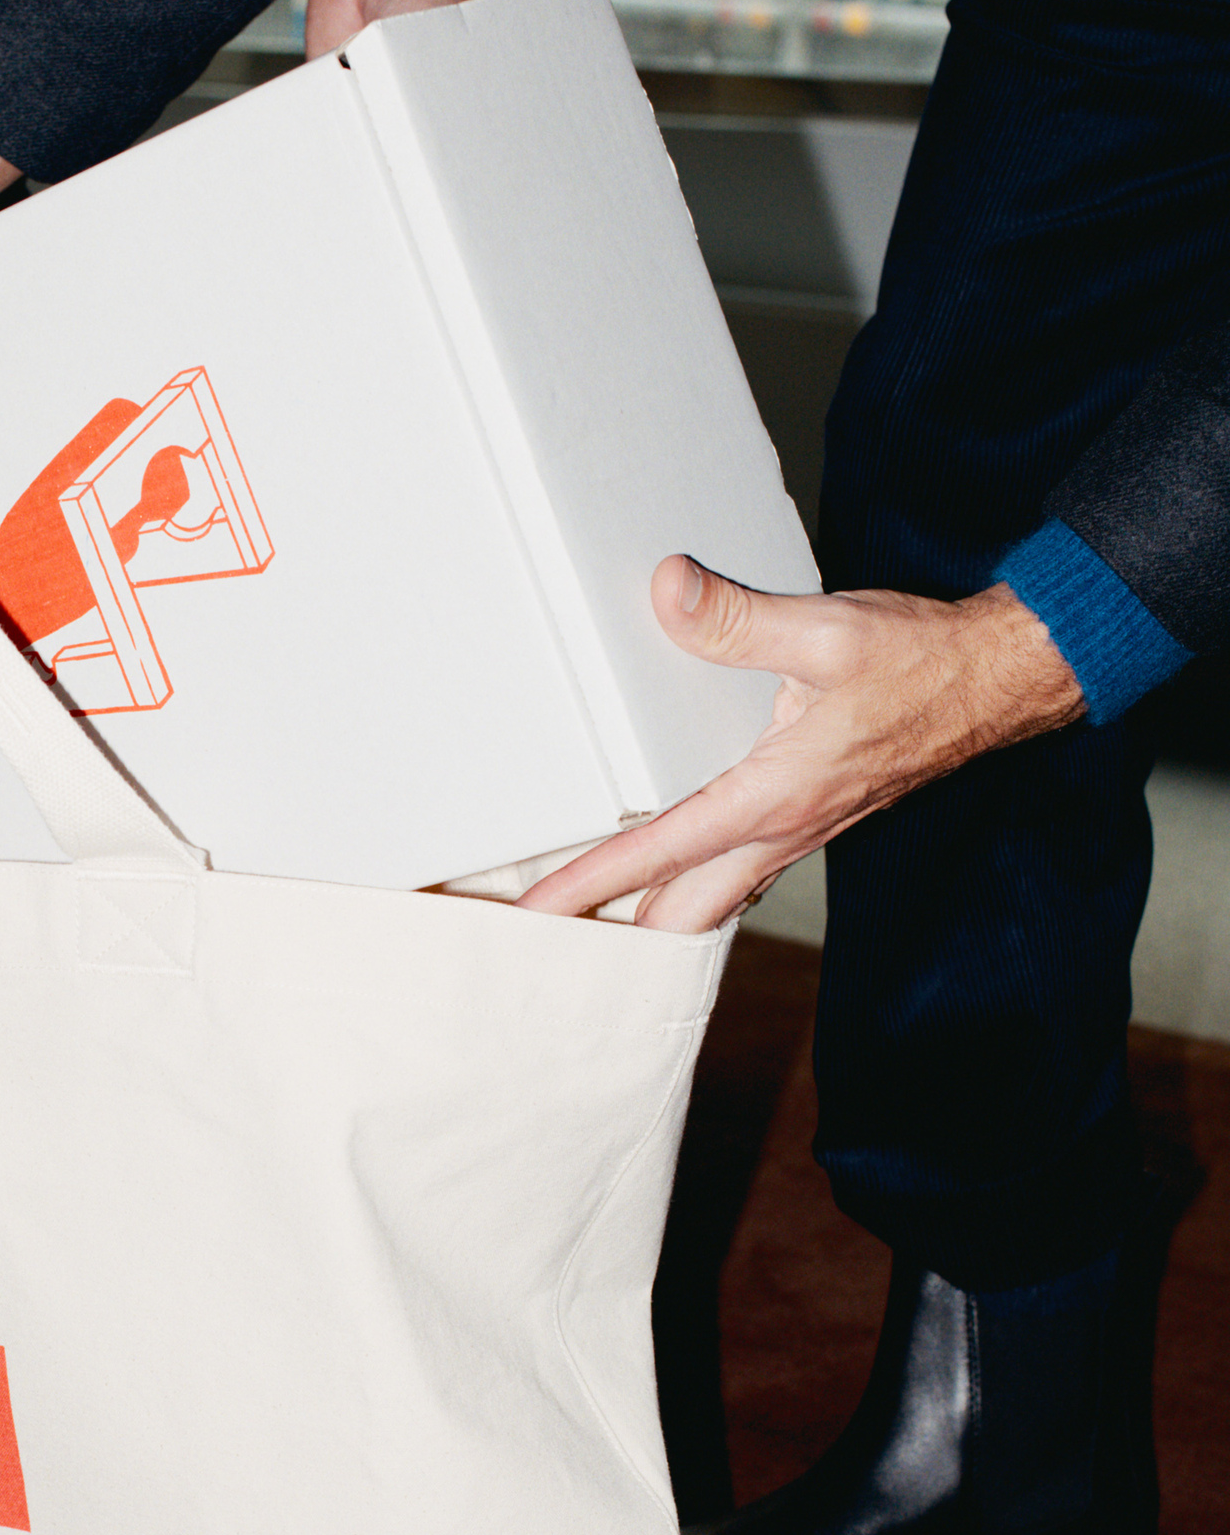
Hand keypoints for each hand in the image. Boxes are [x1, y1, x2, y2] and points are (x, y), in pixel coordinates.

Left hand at [518, 556, 1085, 932]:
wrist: (998, 682)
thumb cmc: (921, 661)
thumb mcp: (826, 630)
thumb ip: (737, 619)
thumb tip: (667, 592)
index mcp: (773, 798)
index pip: (657, 854)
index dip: (588, 885)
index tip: (535, 913)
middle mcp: (784, 831)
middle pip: (678, 912)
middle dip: (611, 934)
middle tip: (546, 943)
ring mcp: (801, 834)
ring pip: (712, 903)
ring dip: (654, 921)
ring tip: (592, 929)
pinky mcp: (814, 821)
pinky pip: (741, 877)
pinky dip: (696, 893)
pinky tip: (675, 885)